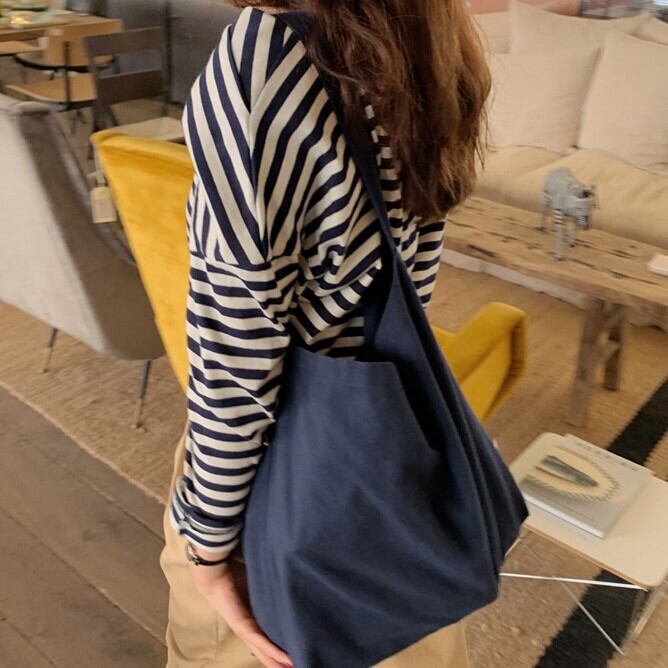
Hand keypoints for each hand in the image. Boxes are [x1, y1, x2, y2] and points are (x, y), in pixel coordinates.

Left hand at [189, 552, 292, 667]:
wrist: (215, 573)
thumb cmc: (233, 576)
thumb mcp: (256, 587)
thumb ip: (267, 593)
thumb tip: (284, 589)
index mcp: (249, 620)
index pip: (265, 641)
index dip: (277, 651)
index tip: (292, 658)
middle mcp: (247, 629)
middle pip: (265, 652)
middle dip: (278, 662)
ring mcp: (244, 630)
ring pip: (264, 652)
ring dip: (278, 662)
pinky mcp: (243, 626)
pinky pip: (261, 642)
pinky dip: (274, 651)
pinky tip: (286, 659)